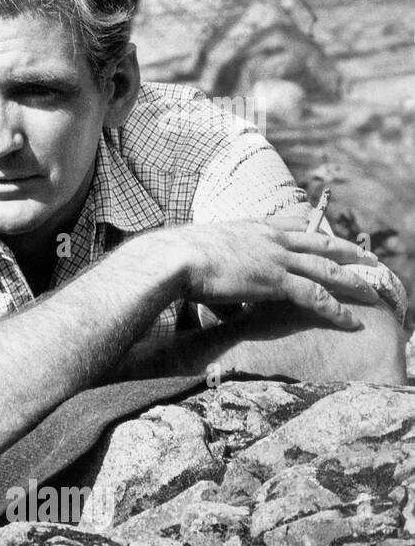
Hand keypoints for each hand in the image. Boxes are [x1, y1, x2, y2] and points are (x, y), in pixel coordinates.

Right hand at [152, 218, 380, 329]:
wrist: (174, 259)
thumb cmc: (178, 262)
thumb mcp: (203, 264)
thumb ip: (223, 285)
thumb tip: (228, 313)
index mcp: (250, 228)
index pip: (291, 225)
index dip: (311, 231)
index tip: (325, 235)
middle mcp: (269, 238)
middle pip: (319, 242)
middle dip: (347, 250)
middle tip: (368, 257)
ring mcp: (276, 257)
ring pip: (327, 267)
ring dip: (353, 280)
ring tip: (371, 291)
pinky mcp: (276, 280)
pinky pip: (316, 295)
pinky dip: (337, 309)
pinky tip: (351, 320)